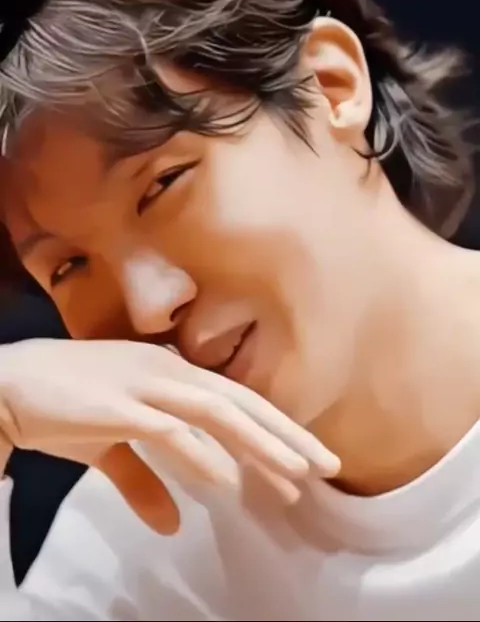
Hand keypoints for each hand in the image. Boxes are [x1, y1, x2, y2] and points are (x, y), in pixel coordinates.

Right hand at [0, 338, 339, 531]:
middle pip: (240, 402)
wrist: (8, 385)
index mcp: (169, 372)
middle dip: (286, 435)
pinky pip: (170, 431)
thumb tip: (174, 523)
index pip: (235, 399)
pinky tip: (226, 485)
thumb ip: (145, 482)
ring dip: (258, 446)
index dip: (274, 428)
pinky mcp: (118, 405)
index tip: (307, 459)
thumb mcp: (110, 447)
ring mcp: (144, 384)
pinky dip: (200, 457)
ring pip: (217, 412)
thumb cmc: (62, 407)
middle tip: (327, 466)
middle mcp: (166, 370)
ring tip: (296, 477)